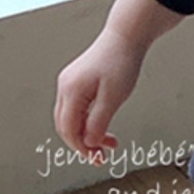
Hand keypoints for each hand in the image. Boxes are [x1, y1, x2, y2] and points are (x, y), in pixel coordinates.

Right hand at [54, 31, 142, 165]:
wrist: (127, 36)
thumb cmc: (122, 61)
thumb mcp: (114, 97)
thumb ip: (99, 122)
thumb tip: (89, 143)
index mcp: (71, 91)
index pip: (68, 130)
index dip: (81, 148)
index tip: (97, 158)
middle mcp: (65, 87)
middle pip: (67, 125)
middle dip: (84, 143)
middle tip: (102, 154)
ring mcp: (70, 82)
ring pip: (73, 117)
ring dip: (89, 131)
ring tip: (109, 140)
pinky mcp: (78, 80)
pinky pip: (79, 107)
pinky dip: (90, 119)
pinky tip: (104, 123)